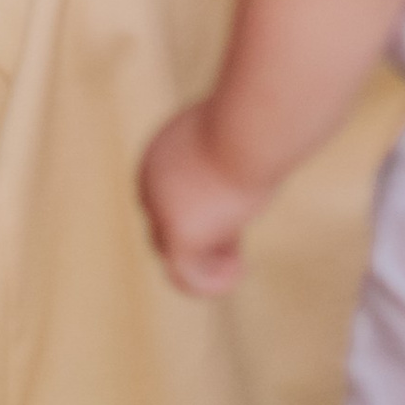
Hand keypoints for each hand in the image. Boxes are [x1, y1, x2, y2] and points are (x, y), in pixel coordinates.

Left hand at [140, 103, 264, 295]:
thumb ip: (234, 153)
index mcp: (160, 155)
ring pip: (171, 253)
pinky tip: (237, 270)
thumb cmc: (253, 122)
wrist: (250, 126)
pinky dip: (210, 281)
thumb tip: (249, 165)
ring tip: (234, 262)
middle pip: (166, 226)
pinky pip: (185, 276)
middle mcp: (150, 183)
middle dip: (201, 238)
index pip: (167, 199)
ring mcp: (160, 210)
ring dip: (203, 264)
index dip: (199, 213)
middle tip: (235, 241)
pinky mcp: (178, 234)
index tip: (231, 219)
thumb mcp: (242, 134)